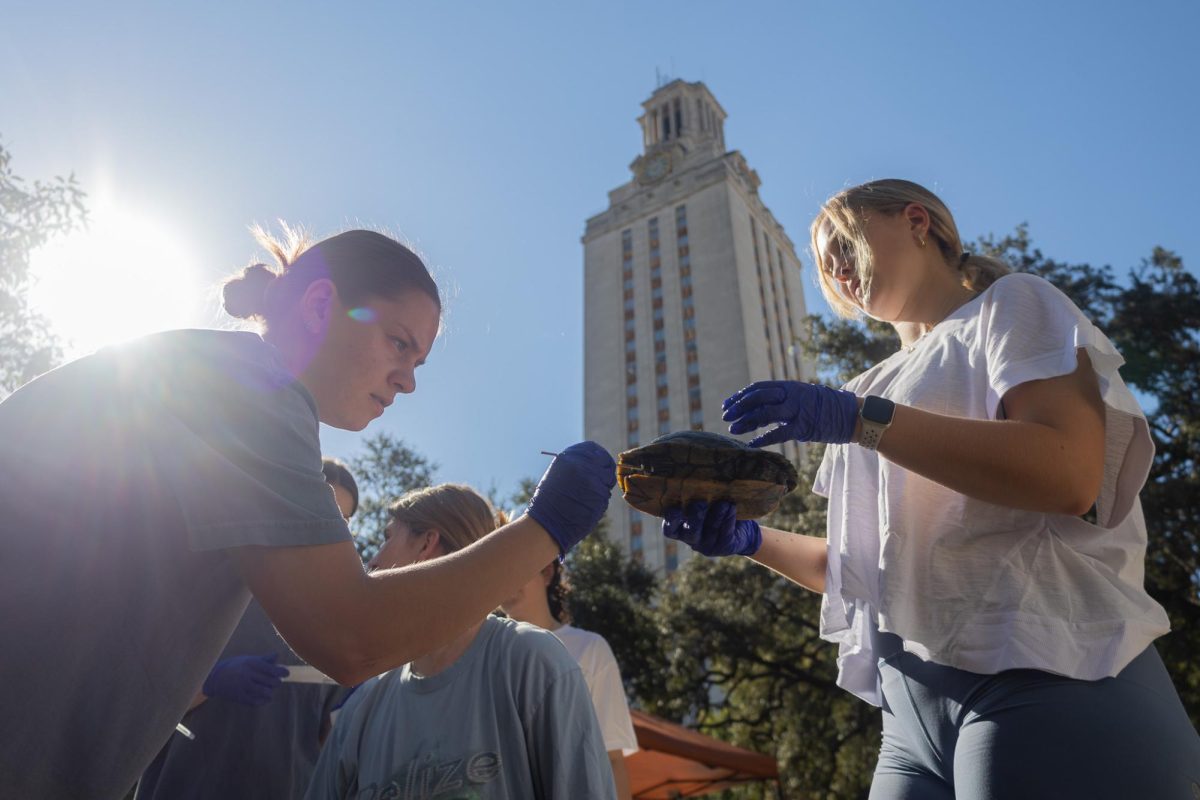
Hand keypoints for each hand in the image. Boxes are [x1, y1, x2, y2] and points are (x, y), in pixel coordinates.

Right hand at [202, 653, 289, 706]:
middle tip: (276, 682)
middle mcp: (248, 674)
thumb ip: (264, 660)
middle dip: (276, 682)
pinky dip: (262, 701)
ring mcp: (243, 686)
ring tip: (269, 690)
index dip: (281, 672)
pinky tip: (264, 698)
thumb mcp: (249, 660)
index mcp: (252, 664)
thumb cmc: (236, 666)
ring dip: (270, 692)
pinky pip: (255, 701)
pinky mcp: (239, 697)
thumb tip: (277, 656)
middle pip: (270, 681)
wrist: (216, 677)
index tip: (286, 673)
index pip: (271, 669)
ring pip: (264, 692)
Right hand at [527, 441, 615, 554]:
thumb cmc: (548, 501)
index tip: (599, 462)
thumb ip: (575, 464)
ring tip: (585, 497)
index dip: (598, 455)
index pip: (593, 448)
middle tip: (598, 480)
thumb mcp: (557, 474)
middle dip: (604, 471)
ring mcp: (593, 482)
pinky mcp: (600, 498)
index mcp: (569, 458)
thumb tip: (593, 461)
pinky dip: (599, 501)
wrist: (545, 525)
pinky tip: (586, 507)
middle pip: (605, 463)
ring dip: (601, 487)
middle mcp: (583, 466)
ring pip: (607, 480)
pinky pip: (605, 495)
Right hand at [662, 501, 760, 556]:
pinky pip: (725, 534)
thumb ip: (696, 492)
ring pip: (710, 531)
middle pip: (689, 533)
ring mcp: (708, 545)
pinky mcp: (724, 546)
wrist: (741, 526)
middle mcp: (692, 538)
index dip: (671, 520)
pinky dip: (728, 519)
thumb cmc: (715, 505)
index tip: (676, 507)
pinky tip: (731, 507)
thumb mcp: (704, 499)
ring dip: (716, 516)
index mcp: (681, 527)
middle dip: (695, 518)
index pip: (669, 529)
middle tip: (701, 503)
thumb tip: (695, 472)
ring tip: (723, 503)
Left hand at [722, 380, 858, 446]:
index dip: (740, 396)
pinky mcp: (803, 427)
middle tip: (725, 417)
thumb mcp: (801, 396)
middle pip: (757, 398)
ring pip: (764, 414)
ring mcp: (797, 411)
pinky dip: (762, 439)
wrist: (849, 414)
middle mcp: (791, 395)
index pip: (758, 388)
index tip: (726, 405)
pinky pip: (778, 433)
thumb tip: (755, 410)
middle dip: (738, 407)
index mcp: (788, 386)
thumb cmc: (822, 407)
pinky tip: (751, 444)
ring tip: (733, 431)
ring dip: (746, 423)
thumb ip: (781, 400)